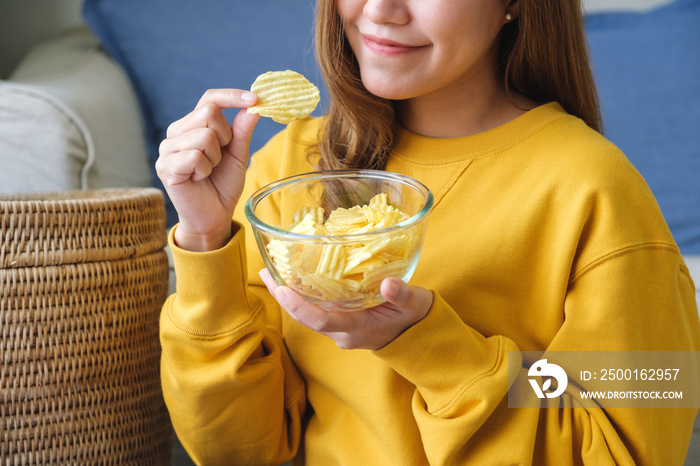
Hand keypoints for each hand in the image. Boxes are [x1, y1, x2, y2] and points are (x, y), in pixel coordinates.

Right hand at [156, 89, 260, 251]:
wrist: (213, 216)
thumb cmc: (223, 184)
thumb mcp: (238, 154)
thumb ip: (242, 129)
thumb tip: (254, 104)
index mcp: (193, 125)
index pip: (210, 98)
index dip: (232, 96)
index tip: (255, 99)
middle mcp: (176, 132)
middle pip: (209, 113)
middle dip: (225, 138)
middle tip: (219, 159)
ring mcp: (167, 148)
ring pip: (204, 135)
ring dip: (215, 158)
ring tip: (208, 171)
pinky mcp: (165, 166)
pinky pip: (194, 156)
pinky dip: (205, 169)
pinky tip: (198, 179)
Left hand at [259, 269, 433, 349]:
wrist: (418, 336)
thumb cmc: (415, 317)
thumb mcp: (414, 303)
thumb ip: (402, 294)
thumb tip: (390, 283)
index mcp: (357, 328)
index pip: (320, 321)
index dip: (298, 307)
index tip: (281, 289)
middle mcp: (342, 333)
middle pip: (306, 317)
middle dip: (283, 296)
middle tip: (266, 271)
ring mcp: (339, 330)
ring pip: (308, 313)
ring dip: (289, 295)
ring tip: (271, 271)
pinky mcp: (340, 323)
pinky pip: (315, 310)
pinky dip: (302, 295)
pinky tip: (293, 278)